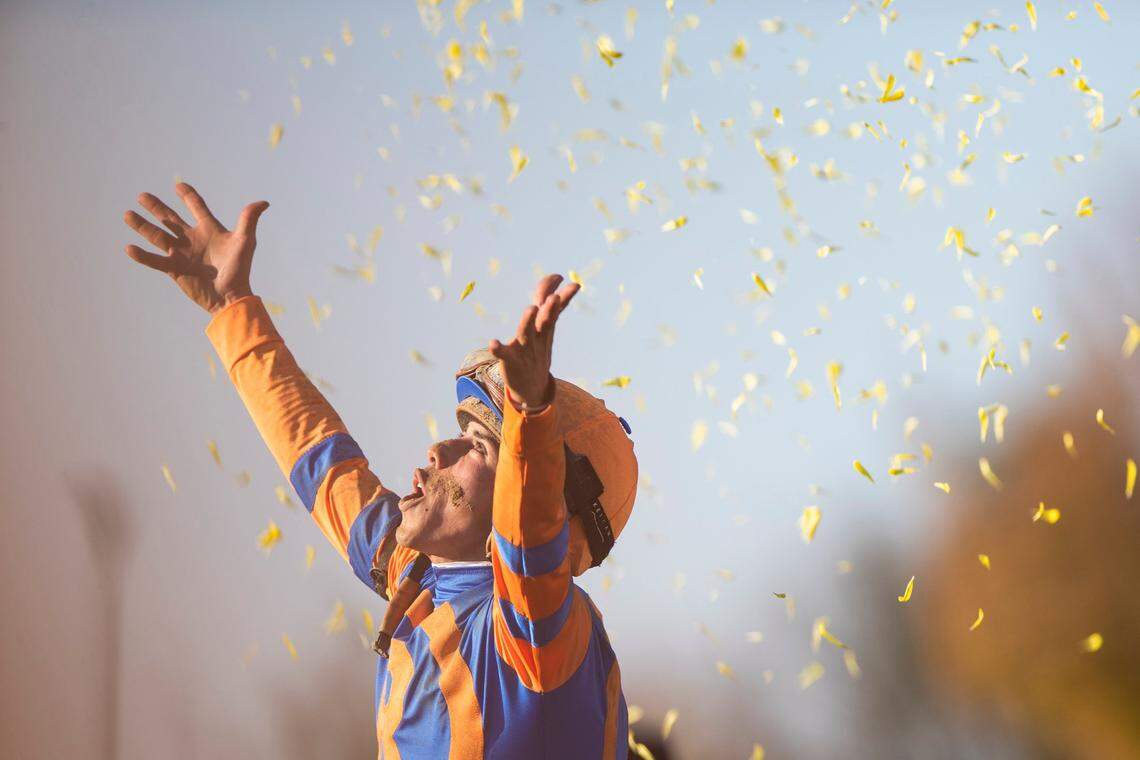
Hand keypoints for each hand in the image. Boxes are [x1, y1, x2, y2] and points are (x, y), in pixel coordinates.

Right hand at [123, 183, 269, 313]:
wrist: (230, 296)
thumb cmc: (240, 269)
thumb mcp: (245, 242)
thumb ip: (248, 220)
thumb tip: (263, 202)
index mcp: (209, 229)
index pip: (197, 207)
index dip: (188, 196)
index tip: (178, 186)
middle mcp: (193, 239)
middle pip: (170, 219)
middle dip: (156, 207)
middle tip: (142, 196)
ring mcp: (182, 254)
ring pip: (158, 236)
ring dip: (143, 226)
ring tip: (127, 214)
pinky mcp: (175, 269)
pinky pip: (155, 261)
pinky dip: (142, 256)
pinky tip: (129, 247)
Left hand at [489, 273, 579, 407]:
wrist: (532, 387)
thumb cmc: (537, 352)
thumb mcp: (546, 330)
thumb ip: (550, 308)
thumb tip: (556, 286)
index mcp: (544, 328)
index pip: (552, 308)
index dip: (553, 292)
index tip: (560, 277)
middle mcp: (537, 337)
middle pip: (544, 321)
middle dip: (549, 309)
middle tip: (555, 297)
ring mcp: (524, 349)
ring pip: (526, 334)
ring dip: (528, 322)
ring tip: (531, 308)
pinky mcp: (511, 361)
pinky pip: (504, 354)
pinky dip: (499, 349)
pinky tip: (493, 344)